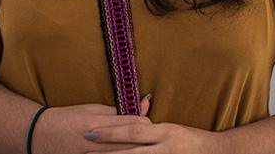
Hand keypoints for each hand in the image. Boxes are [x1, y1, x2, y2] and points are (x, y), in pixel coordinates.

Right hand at [32, 97, 151, 153]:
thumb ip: (117, 110)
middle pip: (131, 143)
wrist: (39, 135)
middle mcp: (93, 141)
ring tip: (142, 147)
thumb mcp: (91, 109)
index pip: (131, 124)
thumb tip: (143, 105)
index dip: (144, 122)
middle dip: (144, 140)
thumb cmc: (67, 119)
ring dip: (134, 150)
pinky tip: (125, 153)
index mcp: (95, 122)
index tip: (148, 122)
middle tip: (151, 139)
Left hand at [83, 96, 220, 153]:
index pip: (132, 131)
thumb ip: (149, 129)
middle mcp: (165, 148)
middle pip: (130, 151)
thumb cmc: (191, 140)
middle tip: (83, 147)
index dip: (110, 132)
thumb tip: (126, 122)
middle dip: (105, 150)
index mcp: (164, 132)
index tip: (89, 131)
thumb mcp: (170, 129)